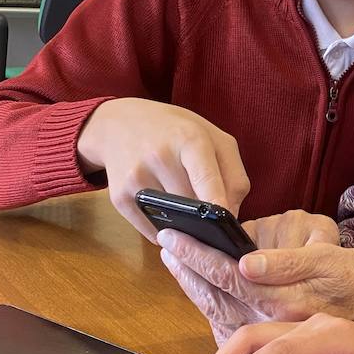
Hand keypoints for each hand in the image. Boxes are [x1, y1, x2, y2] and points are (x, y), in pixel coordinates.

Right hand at [77, 99, 250, 238]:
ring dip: (184, 223)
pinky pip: (150, 228)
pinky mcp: (119, 197)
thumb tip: (232, 217)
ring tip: (184, 203)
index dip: (218, 203)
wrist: (121, 124)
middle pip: (192, 205)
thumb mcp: (213, 137)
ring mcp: (137, 178)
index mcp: (189, 138)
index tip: (228, 225)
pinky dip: (162, 227)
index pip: (206, 177)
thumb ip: (233, 174)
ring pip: (173, 220)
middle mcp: (160, 157)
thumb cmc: (176, 132)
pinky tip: (164, 209)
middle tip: (207, 207)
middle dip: (204, 214)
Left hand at [159, 211, 339, 344]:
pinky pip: (231, 325)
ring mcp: (271, 333)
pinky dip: (211, 305)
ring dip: (194, 287)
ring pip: (219, 311)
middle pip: (215, 295)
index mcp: (282, 301)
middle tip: (165, 246)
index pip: (227, 275)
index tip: (172, 237)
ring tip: (176, 263)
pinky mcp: (274, 340)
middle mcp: (271, 322)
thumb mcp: (332, 262)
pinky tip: (202, 290)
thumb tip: (247, 263)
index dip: (197, 255)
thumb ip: (288, 263)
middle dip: (187, 270)